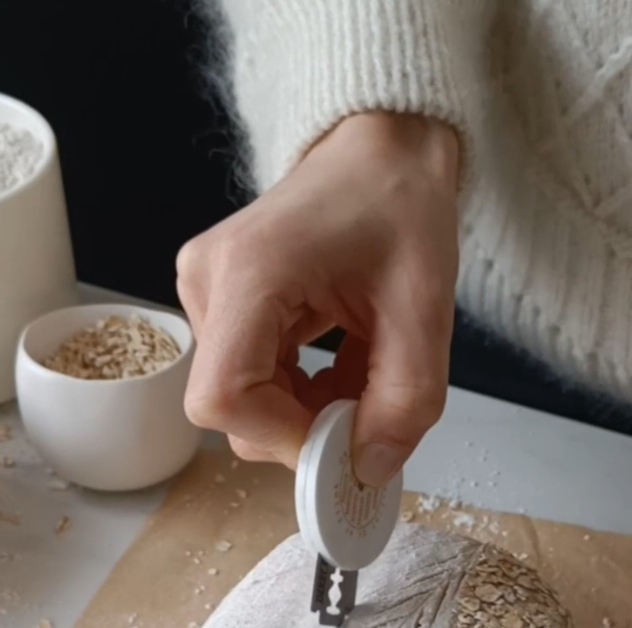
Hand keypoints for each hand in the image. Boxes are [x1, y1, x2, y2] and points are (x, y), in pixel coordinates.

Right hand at [176, 112, 459, 484]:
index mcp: (249, 272)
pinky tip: (338, 365)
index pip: (224, 398)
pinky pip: (249, 382)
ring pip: (242, 402)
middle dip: (304, 427)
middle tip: (368, 406)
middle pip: (232, 409)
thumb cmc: (398, 205)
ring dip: (306, 412)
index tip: (344, 439)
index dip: (283, 438)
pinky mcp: (219, 306)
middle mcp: (209, 281)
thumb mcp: (425, 310)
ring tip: (359, 370)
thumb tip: (367, 471)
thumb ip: (405, 403)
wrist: (381, 152)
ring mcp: (206, 294)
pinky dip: (300, 395)